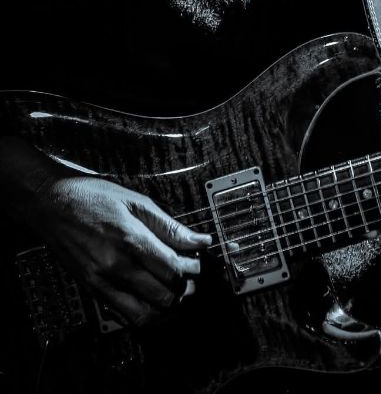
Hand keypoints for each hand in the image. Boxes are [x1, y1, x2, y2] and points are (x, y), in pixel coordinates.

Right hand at [32, 174, 211, 327]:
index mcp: (130, 239)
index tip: (198, 262)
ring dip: (165, 308)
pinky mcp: (91, 289)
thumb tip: (197, 239)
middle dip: (183, 289)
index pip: (172, 269)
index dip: (191, 269)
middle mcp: (115, 265)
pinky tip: (151, 301)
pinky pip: (122, 315)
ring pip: (144, 314)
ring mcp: (101, 281)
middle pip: (162, 295)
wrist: (51, 203)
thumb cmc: (92, 196)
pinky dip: (142, 314)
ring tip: (174, 292)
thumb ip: (168, 225)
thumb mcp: (135, 201)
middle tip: (190, 278)